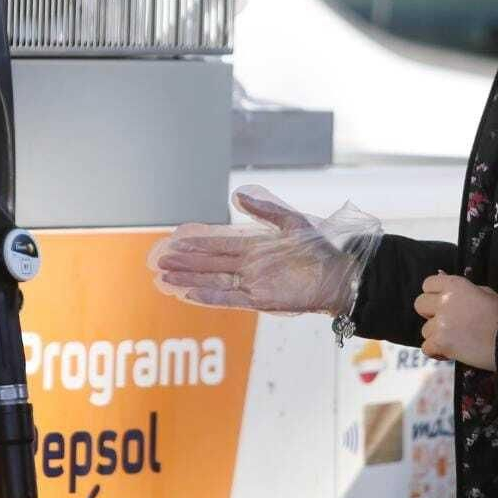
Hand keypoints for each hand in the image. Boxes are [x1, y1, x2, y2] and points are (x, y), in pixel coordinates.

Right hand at [149, 186, 377, 315]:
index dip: (197, 243)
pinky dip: (209, 297)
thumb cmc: (320, 249)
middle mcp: (249, 267)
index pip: (218, 244)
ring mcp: (252, 284)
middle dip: (184, 263)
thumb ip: (264, 211)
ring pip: (212, 281)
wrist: (340, 274)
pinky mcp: (260, 300)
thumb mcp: (291, 222)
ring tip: (164, 278)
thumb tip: (237, 197)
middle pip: (209, 264)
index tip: (175, 240)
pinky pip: (229, 299)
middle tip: (158, 261)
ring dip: (189, 280)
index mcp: (255, 248)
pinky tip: (189, 294)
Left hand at [414, 273, 497, 370]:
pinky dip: (436, 351)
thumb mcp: (485, 293)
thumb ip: (461, 289)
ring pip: (424, 329)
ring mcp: (441, 322)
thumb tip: (442, 280)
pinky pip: (426, 348)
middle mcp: (444, 301)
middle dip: (430, 314)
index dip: (433, 294)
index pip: (428, 283)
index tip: (441, 303)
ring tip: (455, 340)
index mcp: (455, 285)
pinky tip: (450, 352)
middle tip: (446, 322)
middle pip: (419, 304)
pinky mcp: (441, 342)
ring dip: (436, 336)